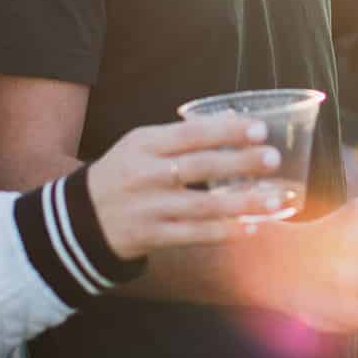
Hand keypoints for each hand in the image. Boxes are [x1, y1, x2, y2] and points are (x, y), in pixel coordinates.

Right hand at [85, 116, 289, 259]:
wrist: (82, 218)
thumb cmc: (125, 173)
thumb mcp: (141, 145)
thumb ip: (181, 136)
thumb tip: (235, 121)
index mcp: (143, 144)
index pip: (190, 134)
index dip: (226, 132)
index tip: (260, 130)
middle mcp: (144, 175)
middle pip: (199, 167)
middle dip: (240, 163)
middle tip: (273, 159)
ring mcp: (148, 208)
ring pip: (202, 206)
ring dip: (242, 202)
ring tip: (275, 198)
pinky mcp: (152, 236)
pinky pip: (194, 234)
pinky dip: (224, 231)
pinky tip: (251, 227)